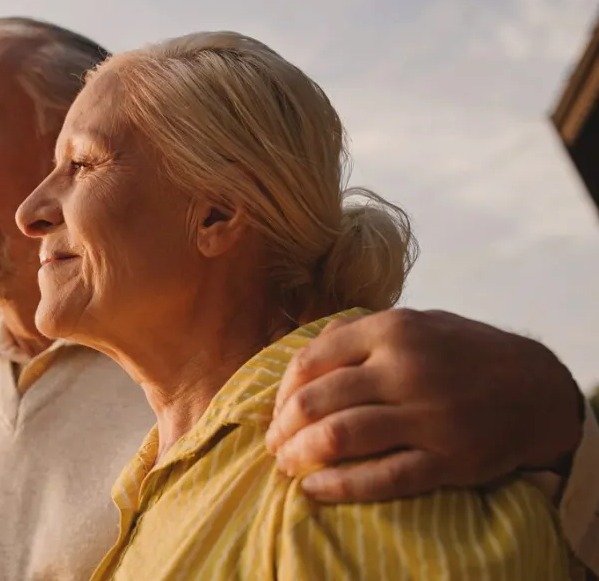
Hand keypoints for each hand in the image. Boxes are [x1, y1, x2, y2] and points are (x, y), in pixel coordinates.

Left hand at [265, 308, 583, 502]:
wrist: (537, 387)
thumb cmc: (459, 353)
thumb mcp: (413, 322)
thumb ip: (356, 333)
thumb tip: (299, 361)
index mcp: (392, 330)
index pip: (309, 361)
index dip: (282, 392)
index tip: (277, 411)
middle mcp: (408, 369)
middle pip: (316, 402)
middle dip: (283, 428)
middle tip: (275, 443)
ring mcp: (430, 415)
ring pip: (340, 437)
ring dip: (301, 456)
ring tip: (288, 465)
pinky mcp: (450, 458)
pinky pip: (382, 478)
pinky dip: (339, 487)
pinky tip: (315, 490)